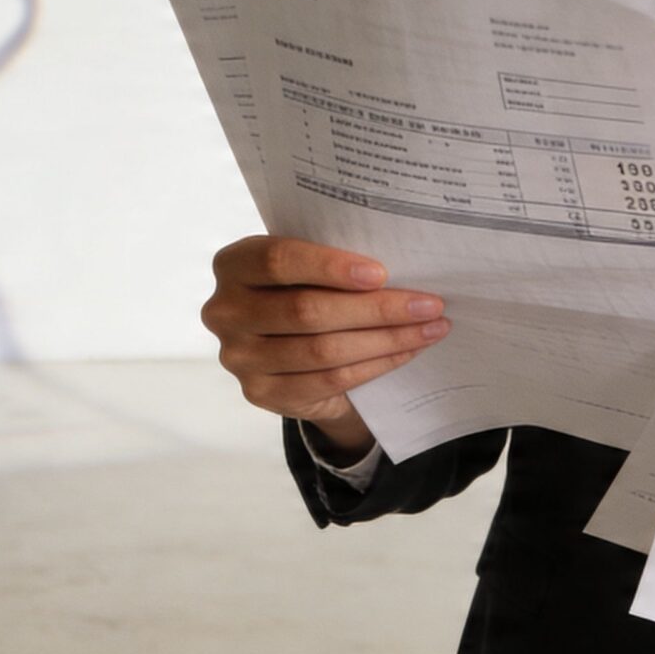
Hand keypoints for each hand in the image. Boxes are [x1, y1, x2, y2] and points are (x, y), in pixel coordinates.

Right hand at [200, 234, 449, 459]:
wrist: (287, 347)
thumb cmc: (304, 288)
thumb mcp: (305, 267)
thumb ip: (331, 261)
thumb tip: (403, 262)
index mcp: (233, 264)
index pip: (277, 260)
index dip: (329, 266)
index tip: (381, 273)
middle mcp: (224, 311)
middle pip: (306, 310)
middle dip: (376, 308)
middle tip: (429, 304)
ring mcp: (238, 357)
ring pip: (323, 350)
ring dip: (386, 339)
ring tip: (430, 328)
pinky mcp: (260, 393)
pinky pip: (328, 380)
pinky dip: (375, 365)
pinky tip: (406, 352)